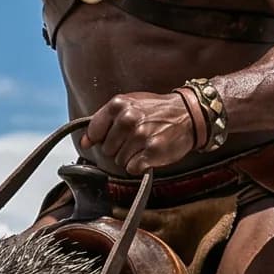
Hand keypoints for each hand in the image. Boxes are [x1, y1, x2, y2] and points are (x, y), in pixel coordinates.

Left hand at [82, 90, 201, 173]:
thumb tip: (85, 142)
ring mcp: (140, 136)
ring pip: (120, 161)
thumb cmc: (157, 111)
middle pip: (107, 149)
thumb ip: (104, 121)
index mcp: (118, 105)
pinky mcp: (152, 152)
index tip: (115, 136)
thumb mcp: (129, 105)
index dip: (103, 138)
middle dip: (120, 148)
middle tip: (137, 138)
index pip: (94, 132)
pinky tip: (150, 153)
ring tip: (145, 144)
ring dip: (131, 157)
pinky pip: (132, 168)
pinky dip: (140, 165)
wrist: (188, 114)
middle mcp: (128, 119)